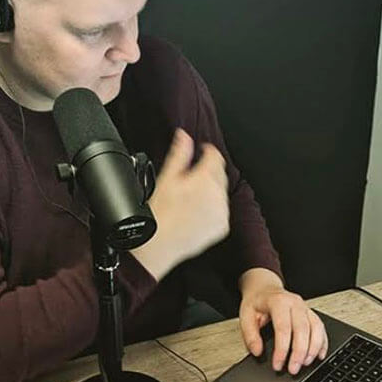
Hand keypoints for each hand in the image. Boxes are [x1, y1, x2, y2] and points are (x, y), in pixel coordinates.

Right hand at [132, 128, 229, 280]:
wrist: (159, 245)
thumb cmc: (159, 214)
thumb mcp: (166, 178)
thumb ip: (179, 154)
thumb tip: (183, 135)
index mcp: (204, 179)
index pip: (215, 156)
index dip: (207, 151)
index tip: (201, 152)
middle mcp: (217, 195)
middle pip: (219, 173)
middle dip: (207, 172)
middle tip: (189, 180)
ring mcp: (221, 212)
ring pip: (221, 193)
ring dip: (209, 191)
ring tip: (189, 200)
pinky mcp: (221, 227)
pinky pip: (221, 211)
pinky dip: (211, 209)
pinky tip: (194, 213)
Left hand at [238, 268, 327, 373]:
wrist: (265, 288)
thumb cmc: (257, 302)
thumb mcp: (245, 315)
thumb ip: (250, 334)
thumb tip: (257, 351)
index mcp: (278, 301)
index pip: (283, 328)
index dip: (282, 349)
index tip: (278, 364)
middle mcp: (295, 303)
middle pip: (302, 329)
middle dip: (299, 353)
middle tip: (293, 369)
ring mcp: (305, 308)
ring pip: (316, 329)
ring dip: (313, 349)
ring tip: (305, 363)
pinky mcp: (311, 313)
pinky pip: (321, 328)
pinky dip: (323, 343)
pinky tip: (319, 355)